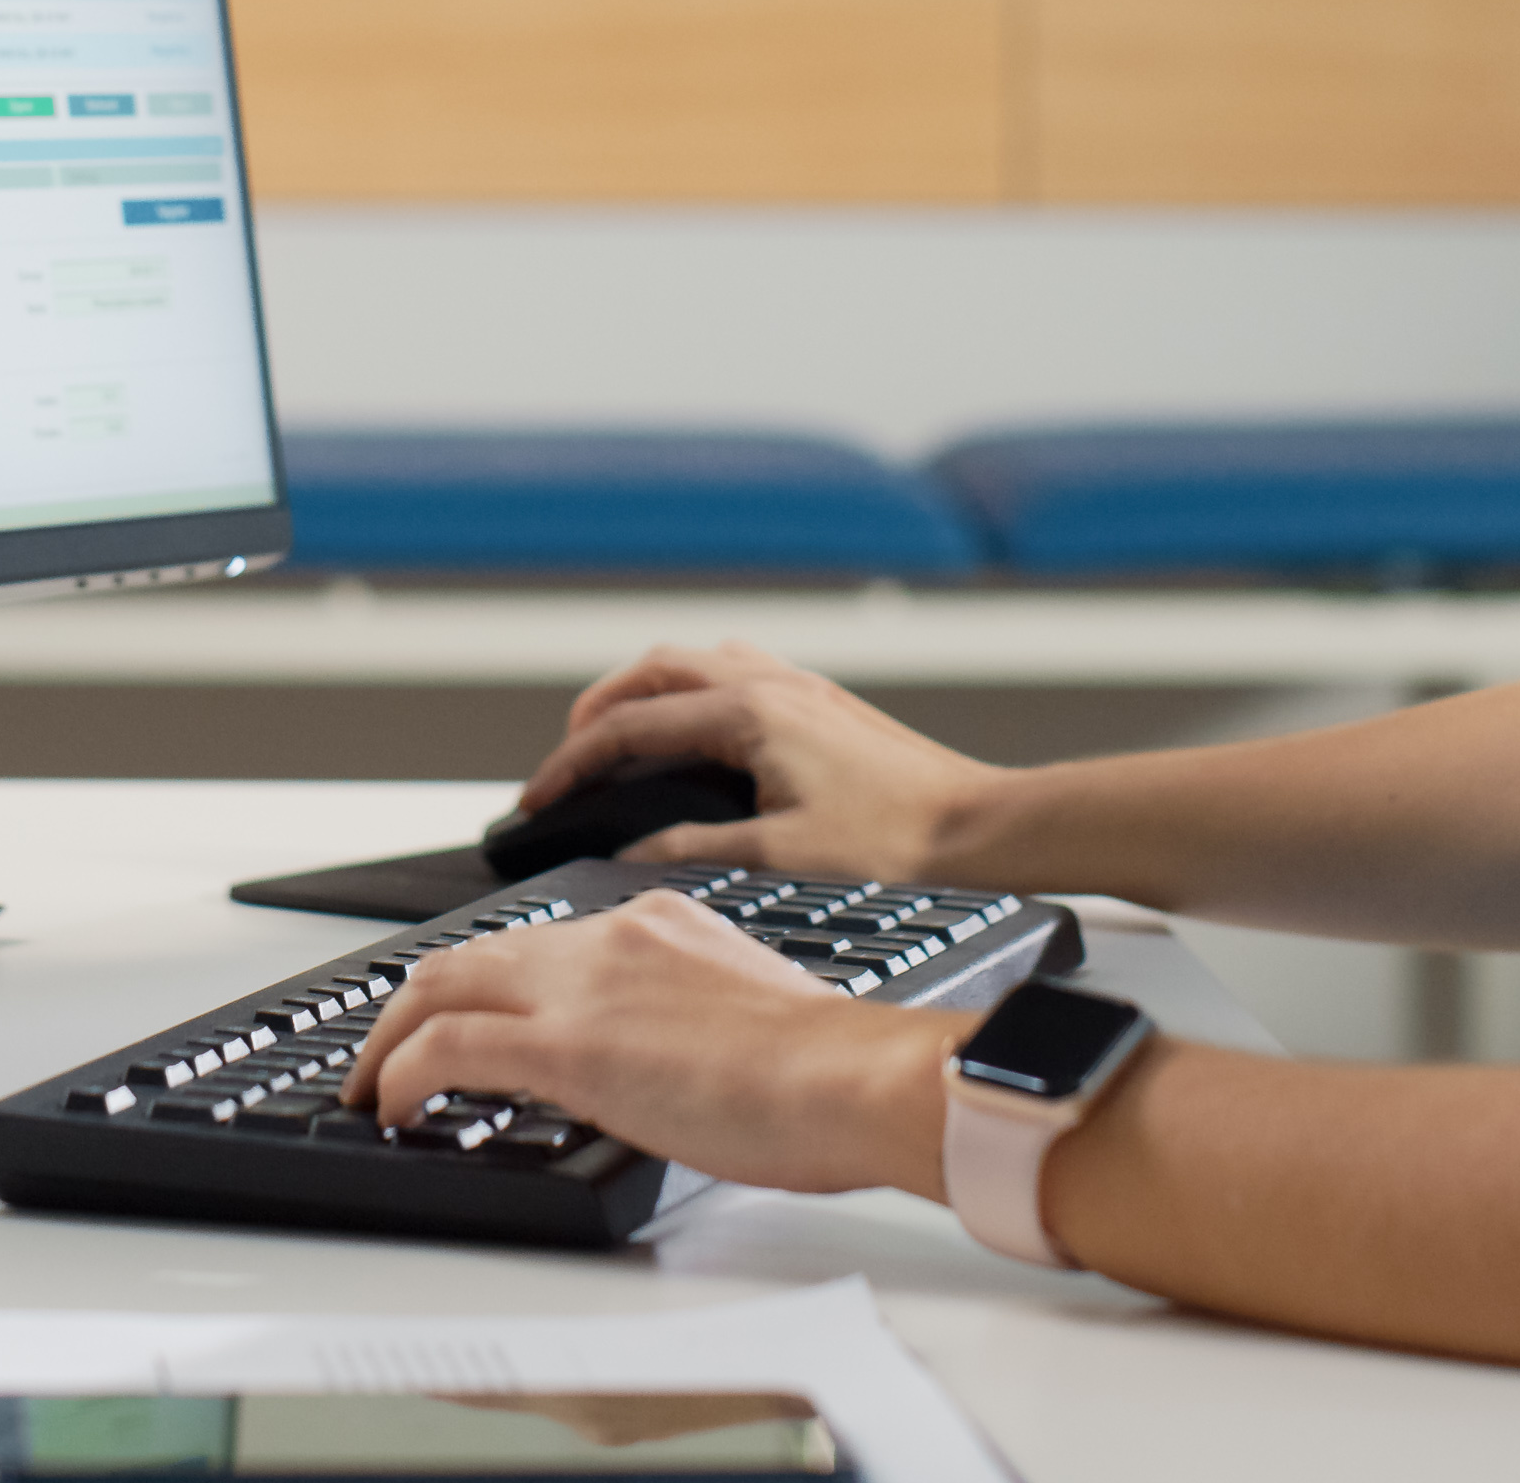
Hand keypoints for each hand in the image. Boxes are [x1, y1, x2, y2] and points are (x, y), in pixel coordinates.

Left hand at [343, 889, 958, 1194]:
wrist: (853, 1077)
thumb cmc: (829, 1071)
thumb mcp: (746, 1012)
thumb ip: (689, 1015)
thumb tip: (663, 1064)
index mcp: (657, 924)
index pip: (540, 941)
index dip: (484, 982)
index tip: (464, 1018)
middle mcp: (612, 938)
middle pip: (471, 953)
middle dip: (411, 1004)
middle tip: (389, 1052)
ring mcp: (584, 987)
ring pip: (440, 987)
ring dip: (390, 1040)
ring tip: (374, 1087)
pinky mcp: (568, 1045)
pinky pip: (448, 1048)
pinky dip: (404, 1076)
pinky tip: (397, 1108)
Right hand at [517, 643, 1008, 880]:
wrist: (982, 829)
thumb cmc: (899, 844)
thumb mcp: (782, 856)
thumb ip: (696, 848)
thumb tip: (634, 851)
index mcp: (751, 713)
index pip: (631, 727)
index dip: (571, 765)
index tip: (536, 799)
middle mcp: (771, 683)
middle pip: (650, 672)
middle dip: (595, 713)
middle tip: (563, 764)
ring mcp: (798, 686)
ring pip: (692, 662)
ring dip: (642, 692)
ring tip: (613, 739)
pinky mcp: (820, 702)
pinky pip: (731, 672)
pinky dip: (688, 691)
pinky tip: (691, 732)